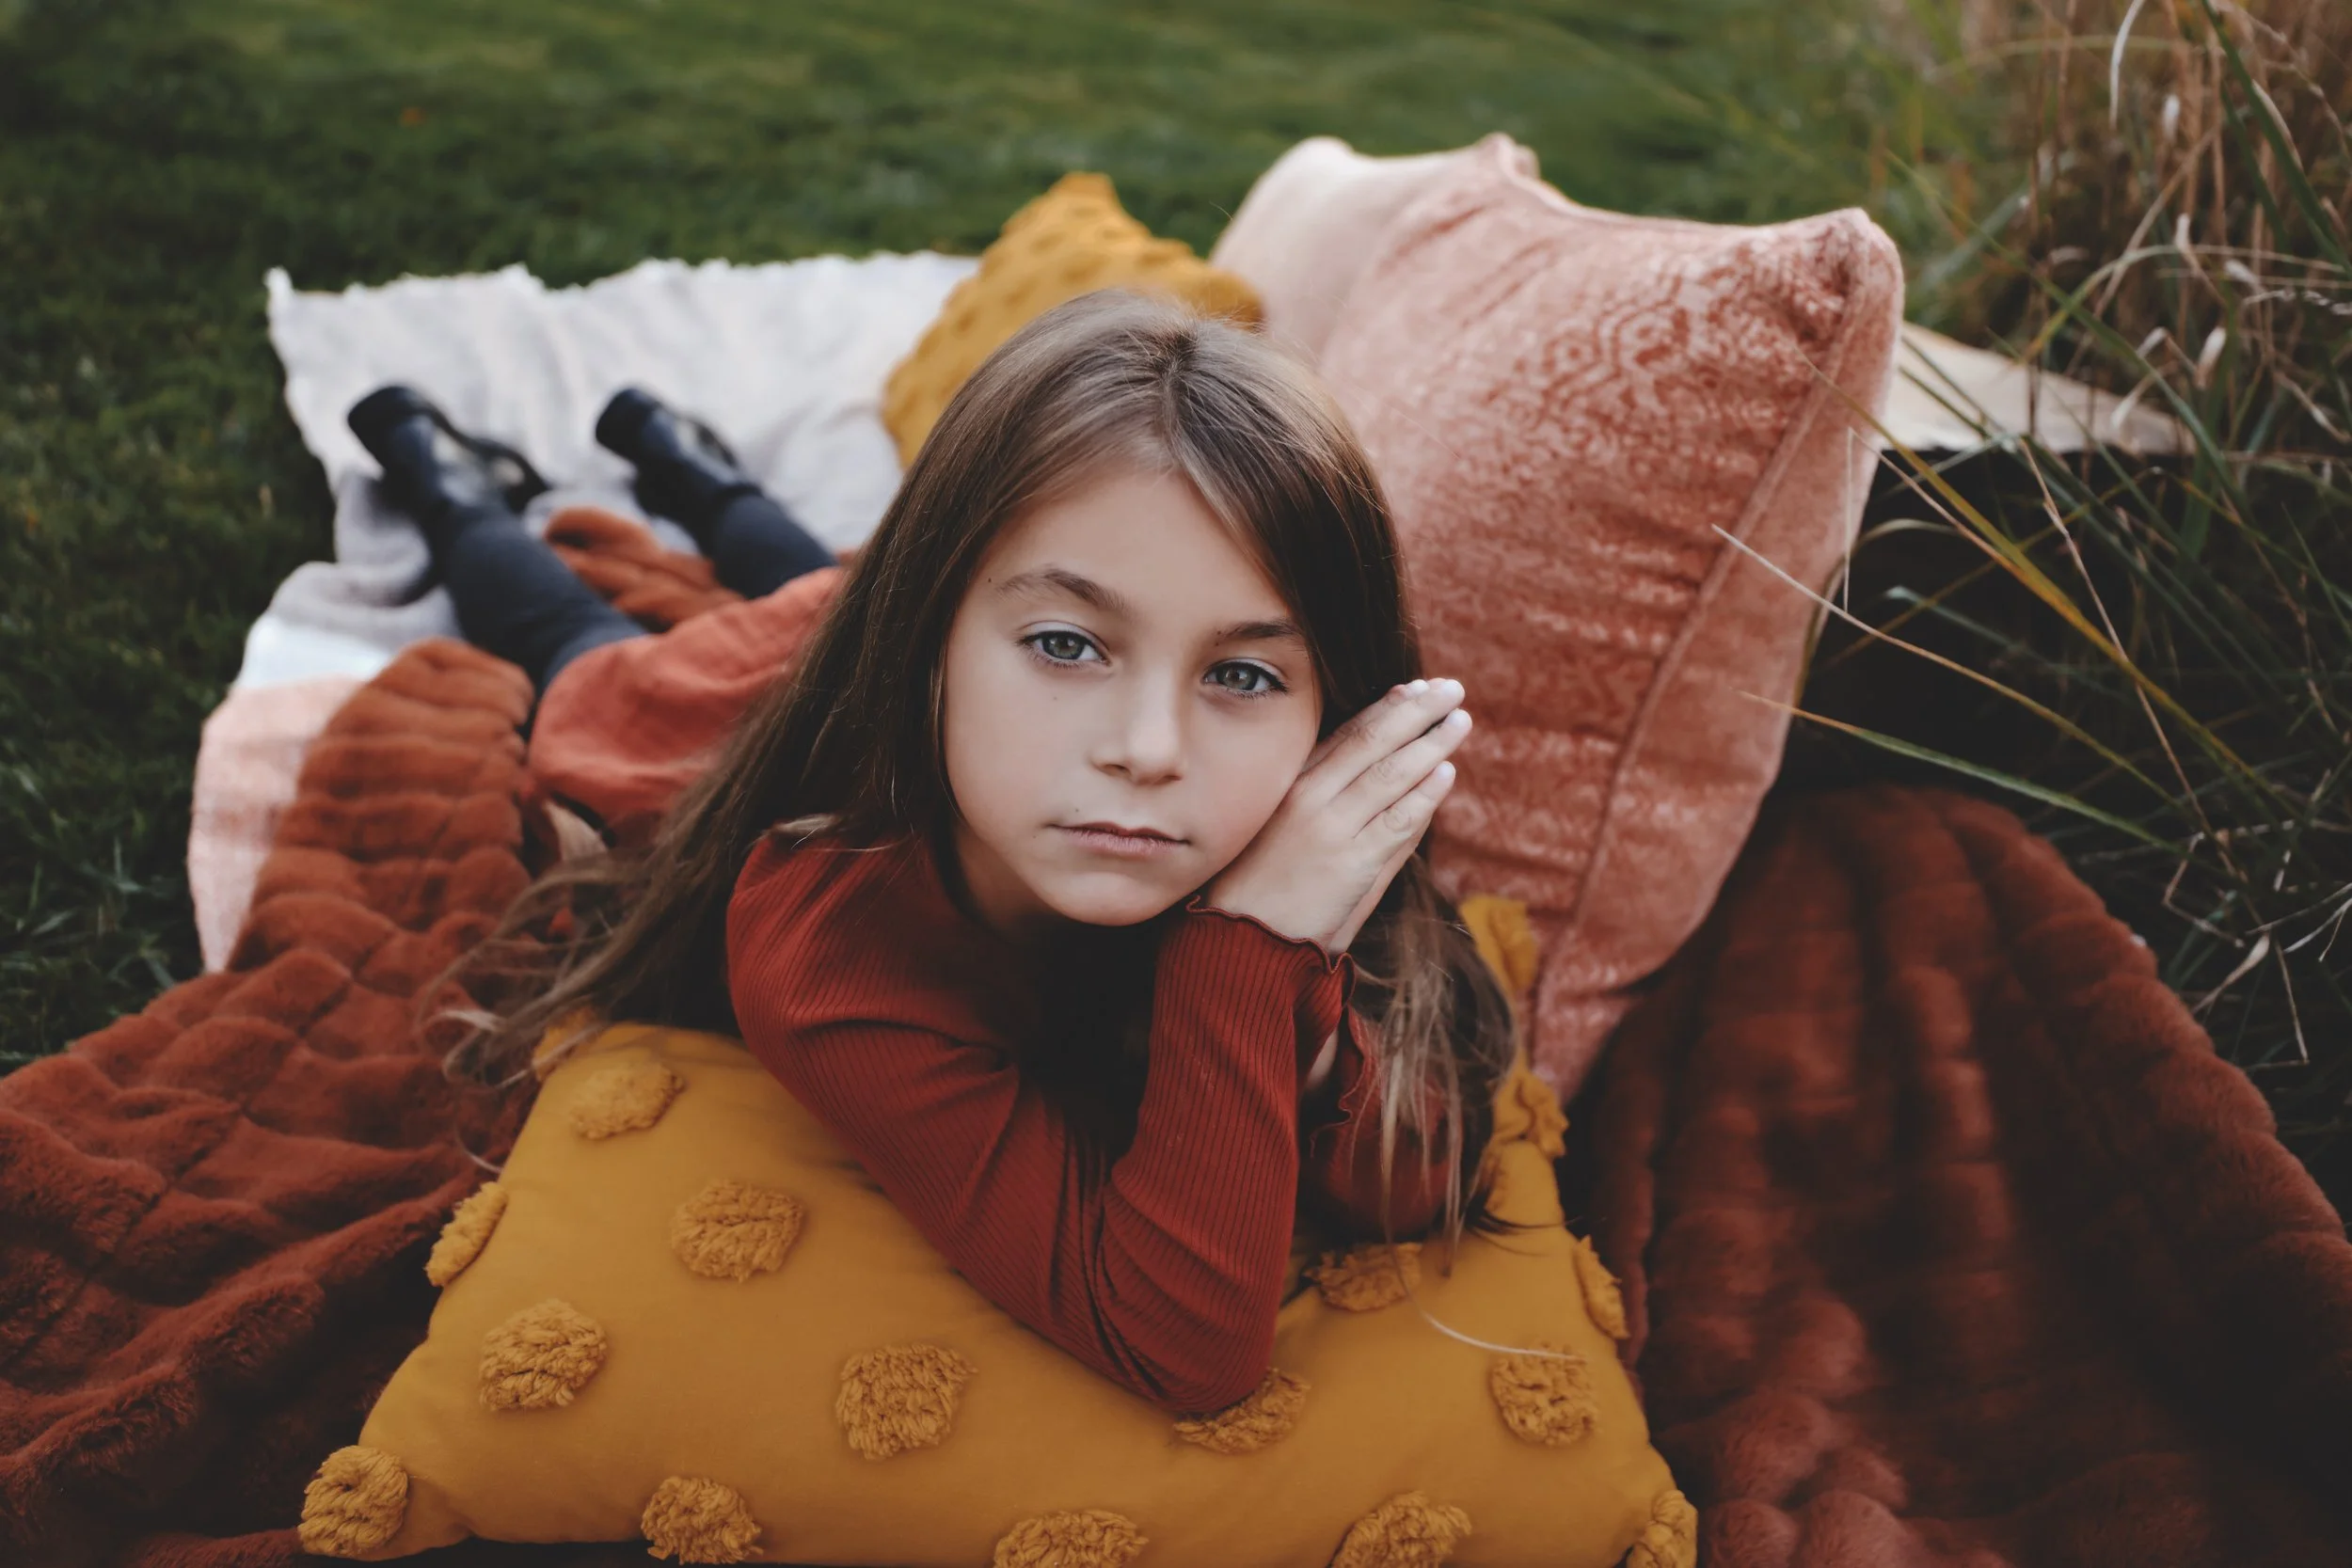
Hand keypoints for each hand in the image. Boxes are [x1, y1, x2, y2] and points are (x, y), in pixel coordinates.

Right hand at [1202, 678, 1470, 954]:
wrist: (1239, 941)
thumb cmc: (1258, 891)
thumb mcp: (1285, 835)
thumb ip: (1333, 806)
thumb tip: (1376, 783)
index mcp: (1290, 786)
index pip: (1345, 734)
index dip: (1384, 708)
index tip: (1413, 688)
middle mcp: (1310, 798)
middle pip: (1371, 741)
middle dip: (1414, 711)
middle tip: (1449, 689)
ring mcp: (1331, 829)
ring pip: (1390, 775)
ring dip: (1430, 744)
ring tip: (1459, 722)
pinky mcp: (1351, 864)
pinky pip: (1397, 823)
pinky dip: (1424, 796)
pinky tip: (1446, 774)